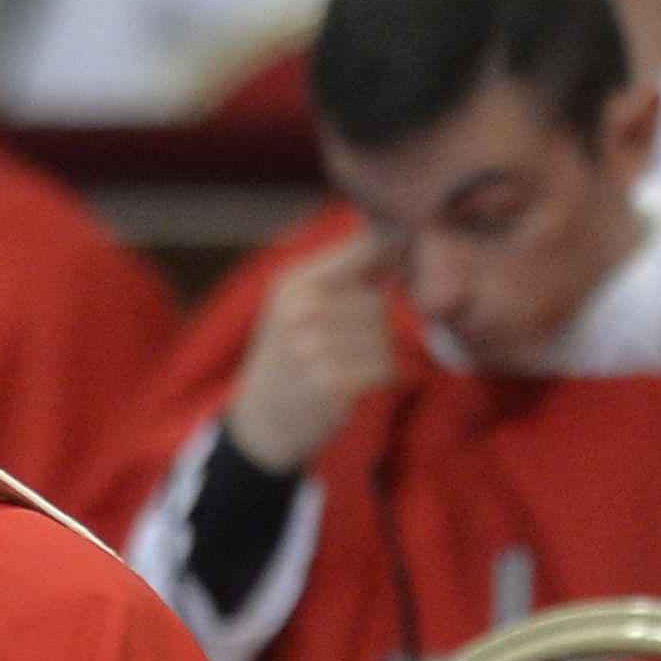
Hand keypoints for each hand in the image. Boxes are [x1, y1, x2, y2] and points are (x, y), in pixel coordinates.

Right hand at [221, 228, 403, 477]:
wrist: (261, 424)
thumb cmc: (291, 360)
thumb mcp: (299, 307)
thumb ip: (343, 273)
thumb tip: (399, 236)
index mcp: (294, 283)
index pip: (365, 249)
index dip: (392, 259)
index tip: (396, 276)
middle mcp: (300, 308)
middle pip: (378, 301)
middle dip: (377, 326)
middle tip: (351, 348)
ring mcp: (311, 346)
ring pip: (384, 335)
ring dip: (380, 355)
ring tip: (351, 367)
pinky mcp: (329, 382)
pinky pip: (384, 366)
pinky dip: (383, 378)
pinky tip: (358, 385)